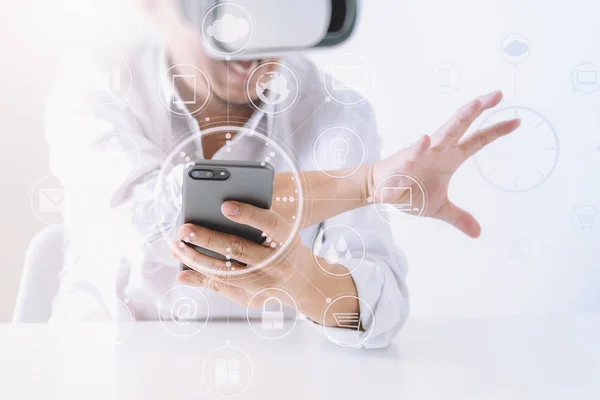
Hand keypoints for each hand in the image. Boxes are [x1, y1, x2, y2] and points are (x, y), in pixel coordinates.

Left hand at [170, 201, 359, 325]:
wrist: (303, 282)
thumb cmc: (283, 246)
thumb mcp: (281, 230)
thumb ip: (257, 220)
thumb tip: (220, 209)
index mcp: (288, 240)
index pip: (269, 224)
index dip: (248, 214)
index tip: (225, 205)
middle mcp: (277, 264)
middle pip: (239, 249)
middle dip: (208, 239)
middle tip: (184, 228)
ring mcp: (264, 284)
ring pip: (224, 271)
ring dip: (195, 259)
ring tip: (176, 246)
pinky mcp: (251, 299)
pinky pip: (220, 287)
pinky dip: (199, 278)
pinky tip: (181, 271)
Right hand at [368, 91, 519, 237]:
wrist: (379, 190)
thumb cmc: (408, 192)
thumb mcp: (439, 208)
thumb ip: (458, 217)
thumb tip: (478, 233)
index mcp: (450, 157)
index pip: (477, 141)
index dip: (496, 130)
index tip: (516, 121)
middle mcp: (439, 149)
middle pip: (462, 125)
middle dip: (479, 109)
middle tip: (498, 95)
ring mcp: (422, 152)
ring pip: (443, 131)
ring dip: (458, 118)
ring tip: (473, 105)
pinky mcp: (404, 162)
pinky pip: (412, 153)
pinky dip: (418, 147)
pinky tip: (426, 139)